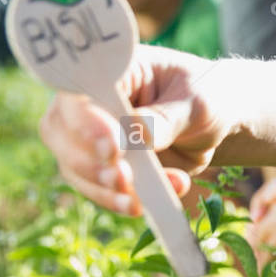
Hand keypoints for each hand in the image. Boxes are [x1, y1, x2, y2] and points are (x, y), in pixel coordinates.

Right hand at [38, 44, 233, 215]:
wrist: (214, 122)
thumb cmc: (204, 96)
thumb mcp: (196, 101)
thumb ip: (167, 117)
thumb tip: (138, 133)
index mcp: (110, 72)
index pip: (78, 91)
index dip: (86, 121)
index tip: (113, 146)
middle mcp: (88, 103)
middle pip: (61, 133)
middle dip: (89, 162)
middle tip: (124, 179)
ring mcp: (90, 138)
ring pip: (74, 167)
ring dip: (104, 188)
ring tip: (139, 199)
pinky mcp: (102, 168)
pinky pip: (98, 190)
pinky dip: (120, 201)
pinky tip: (144, 205)